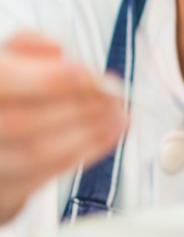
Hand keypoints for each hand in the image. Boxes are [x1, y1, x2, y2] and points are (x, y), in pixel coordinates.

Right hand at [0, 32, 126, 224]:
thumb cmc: (6, 92)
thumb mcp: (8, 58)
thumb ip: (28, 44)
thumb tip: (56, 49)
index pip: (4, 81)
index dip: (50, 79)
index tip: (90, 73)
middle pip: (24, 123)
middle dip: (80, 108)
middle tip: (115, 96)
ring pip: (36, 154)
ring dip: (89, 134)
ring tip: (120, 117)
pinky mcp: (3, 191)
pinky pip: (44, 179)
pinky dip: (83, 154)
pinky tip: (108, 136)